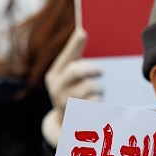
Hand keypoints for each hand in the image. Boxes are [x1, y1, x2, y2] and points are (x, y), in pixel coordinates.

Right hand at [41, 27, 102, 147]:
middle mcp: (56, 89)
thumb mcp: (68, 77)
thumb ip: (74, 56)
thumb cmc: (72, 93)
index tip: (83, 32)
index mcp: (53, 76)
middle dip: (91, 68)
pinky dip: (99, 101)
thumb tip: (82, 31)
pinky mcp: (77, 115)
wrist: (67, 124)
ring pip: (88, 87)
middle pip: (75, 71)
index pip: (65, 56)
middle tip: (102, 70)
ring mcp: (65, 103)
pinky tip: (99, 103)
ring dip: (98, 87)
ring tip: (100, 90)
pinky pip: (94, 103)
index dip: (74, 44)